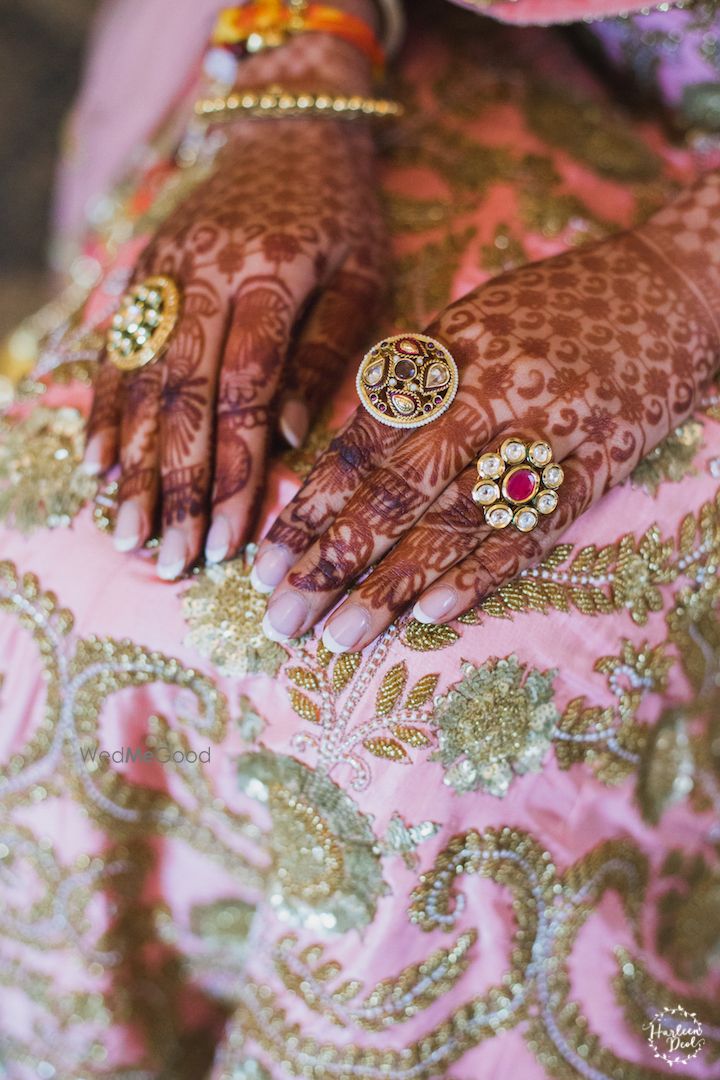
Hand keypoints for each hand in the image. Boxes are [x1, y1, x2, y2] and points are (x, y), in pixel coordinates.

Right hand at [84, 32, 384, 578]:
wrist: (284, 125)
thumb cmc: (342, 211)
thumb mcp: (365, 272)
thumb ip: (329, 352)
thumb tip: (289, 435)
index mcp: (275, 273)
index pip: (246, 389)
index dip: (236, 470)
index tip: (231, 540)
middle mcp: (207, 273)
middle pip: (184, 396)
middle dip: (177, 485)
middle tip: (171, 557)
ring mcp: (165, 271)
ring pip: (141, 380)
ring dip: (132, 463)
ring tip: (125, 531)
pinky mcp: (141, 271)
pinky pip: (116, 350)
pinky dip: (104, 412)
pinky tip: (96, 466)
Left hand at [255, 173, 719, 651]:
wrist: (672, 286)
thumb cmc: (555, 305)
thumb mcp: (470, 320)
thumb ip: (411, 383)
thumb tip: (337, 453)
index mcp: (452, 351)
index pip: (366, 440)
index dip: (312, 503)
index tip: (266, 559)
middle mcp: (496, 391)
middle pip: (401, 488)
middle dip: (334, 558)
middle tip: (282, 617)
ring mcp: (552, 431)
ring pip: (461, 518)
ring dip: (395, 584)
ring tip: (340, 636)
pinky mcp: (603, 463)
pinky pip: (537, 528)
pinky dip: (483, 573)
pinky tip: (432, 614)